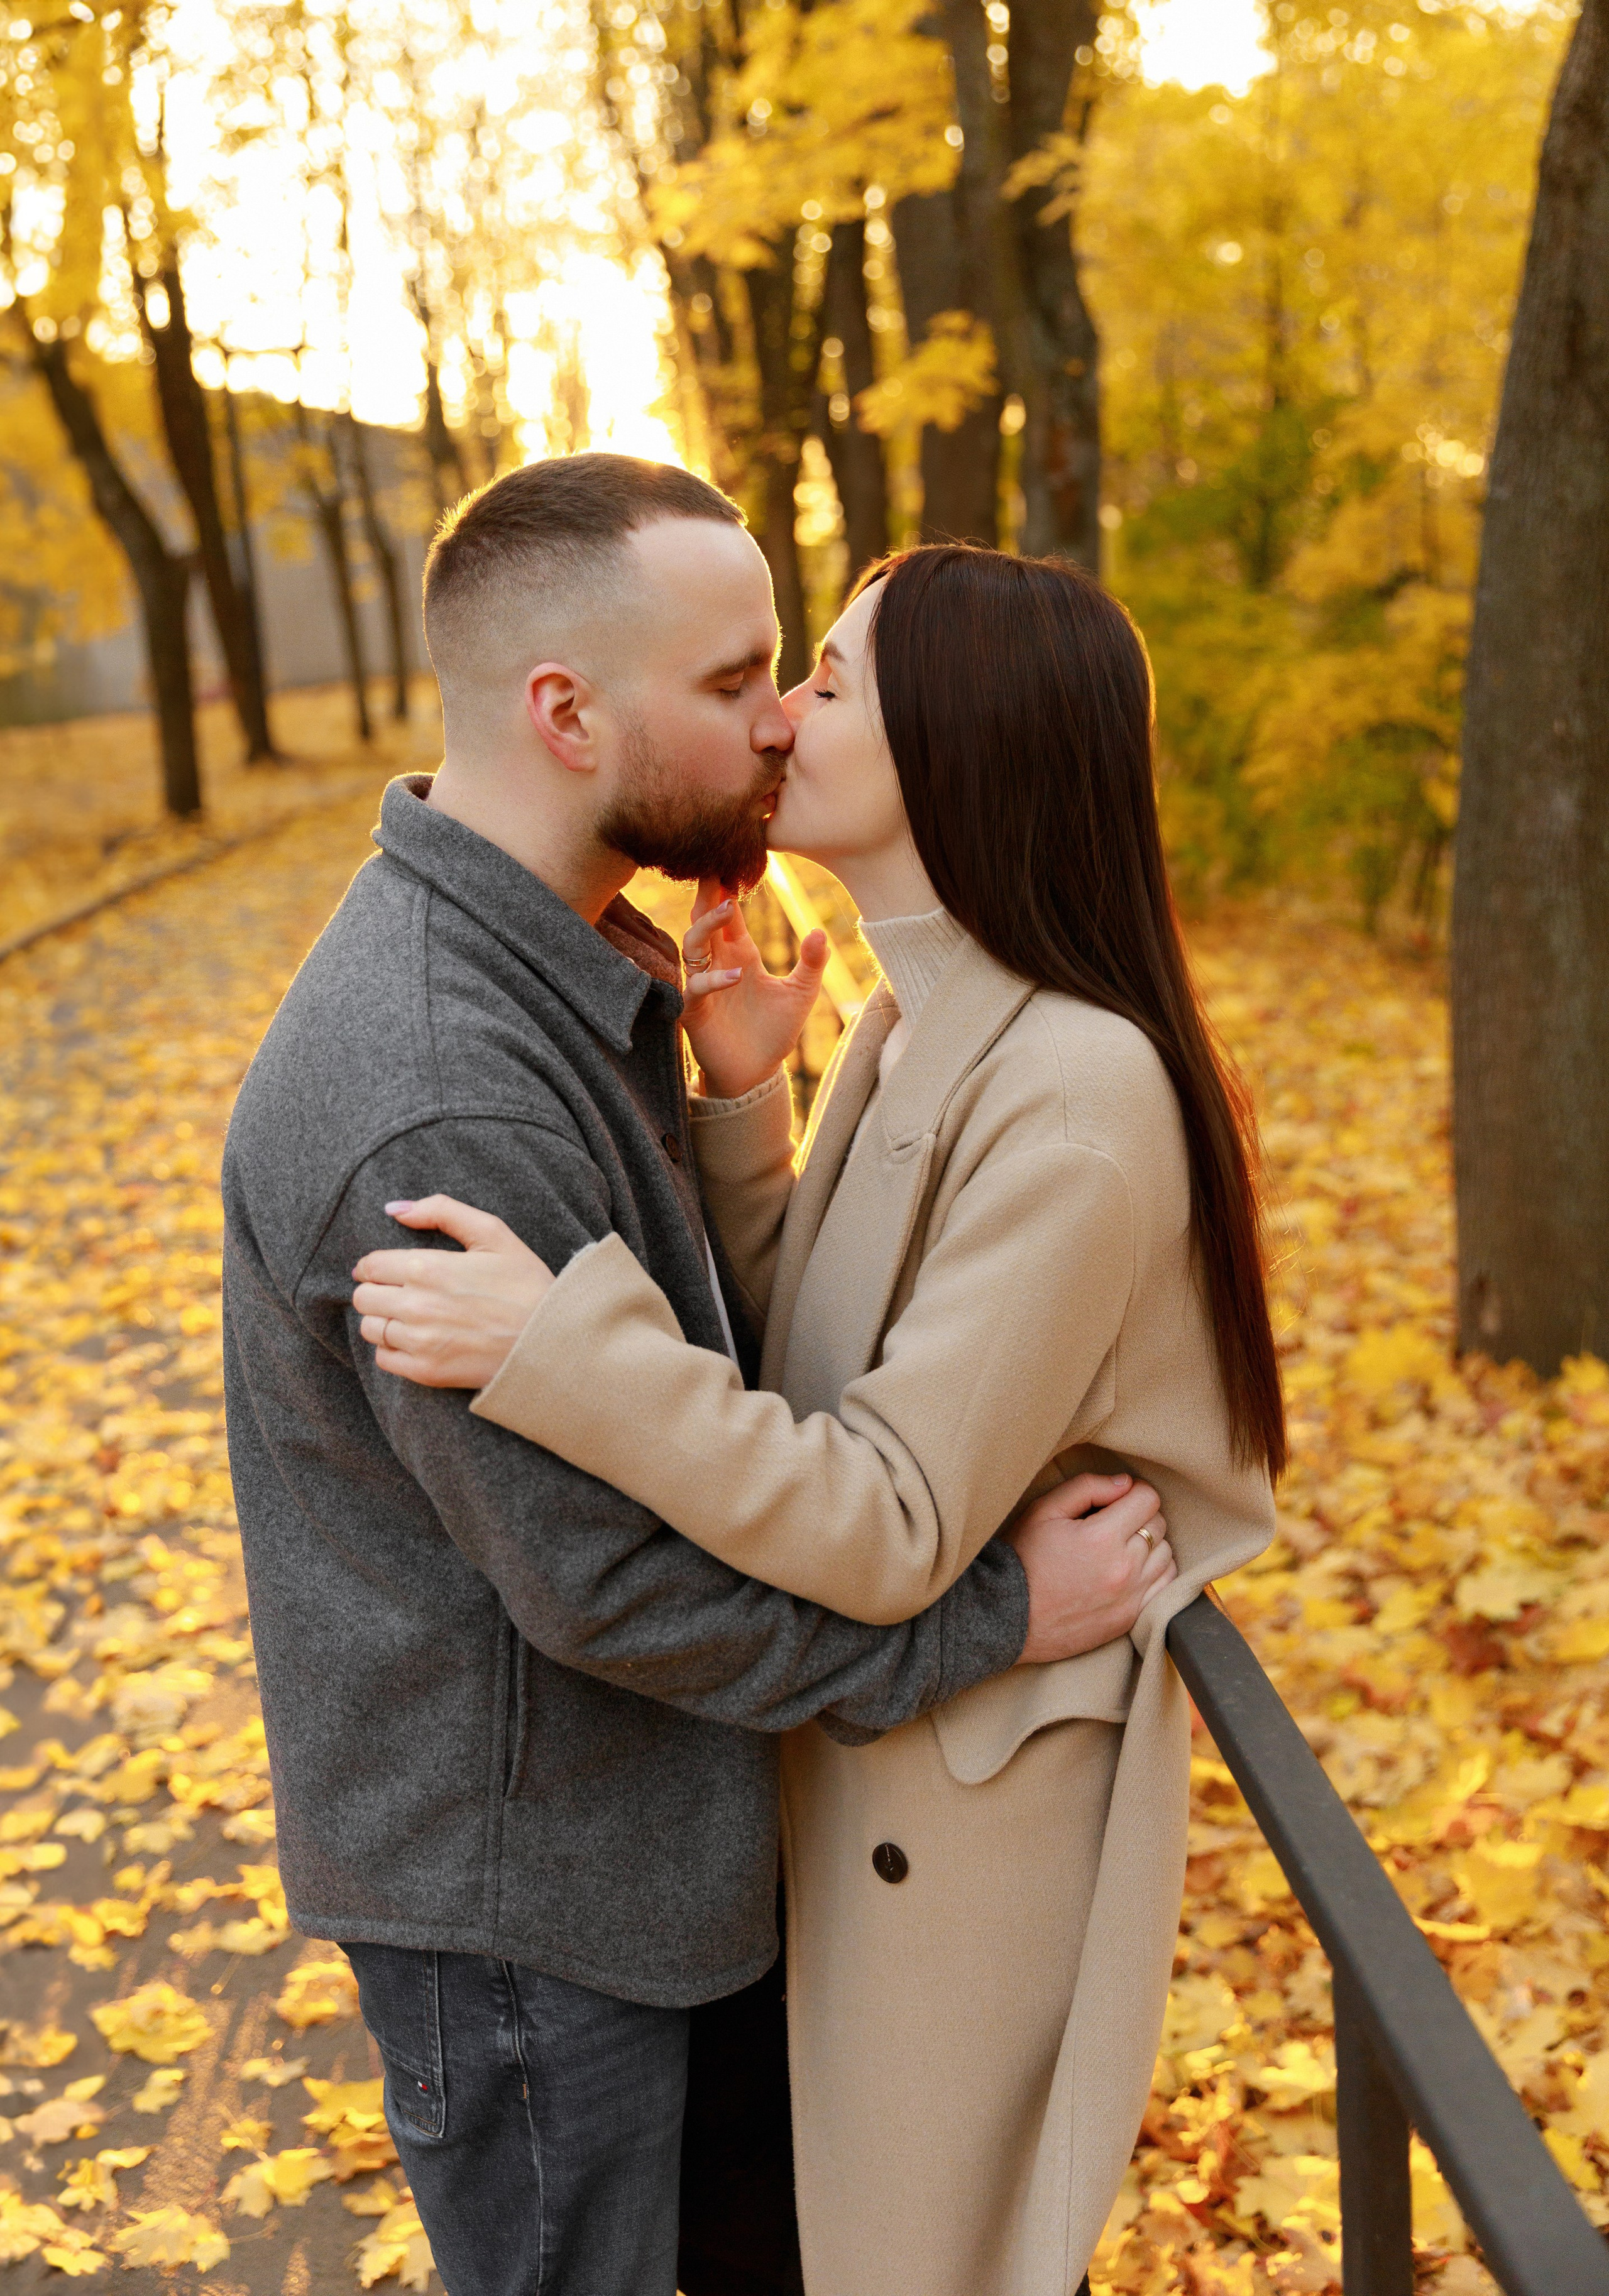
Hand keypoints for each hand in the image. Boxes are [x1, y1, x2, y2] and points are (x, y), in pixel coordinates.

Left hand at [351, 1196, 555, 1389]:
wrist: (552, 1341)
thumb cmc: (525, 1285)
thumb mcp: (493, 1234)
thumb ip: (442, 1211)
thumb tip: (395, 1209)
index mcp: (428, 1267)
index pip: (370, 1265)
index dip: (377, 1265)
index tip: (391, 1270)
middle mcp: (417, 1305)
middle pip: (364, 1297)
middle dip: (378, 1291)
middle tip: (403, 1292)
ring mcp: (419, 1342)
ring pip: (370, 1328)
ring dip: (384, 1320)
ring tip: (411, 1317)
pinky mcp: (426, 1372)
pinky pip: (383, 1359)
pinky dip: (393, 1349)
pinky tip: (418, 1340)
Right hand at [681, 876, 827, 1099]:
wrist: (756, 1074)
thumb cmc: (774, 1032)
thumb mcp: (801, 994)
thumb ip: (811, 964)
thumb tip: (820, 931)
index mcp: (740, 954)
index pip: (730, 915)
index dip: (727, 889)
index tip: (731, 859)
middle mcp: (718, 963)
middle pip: (704, 919)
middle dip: (708, 894)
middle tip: (715, 865)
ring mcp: (703, 985)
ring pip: (692, 944)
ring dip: (708, 925)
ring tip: (729, 909)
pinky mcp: (695, 1010)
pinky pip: (697, 987)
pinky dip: (714, 979)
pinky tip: (737, 976)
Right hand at [1007, 1473, 1177, 1664]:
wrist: (1006, 1618)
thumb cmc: (1021, 1559)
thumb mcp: (1043, 1511)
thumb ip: (1087, 1488)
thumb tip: (1125, 1483)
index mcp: (1102, 1537)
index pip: (1148, 1499)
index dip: (1133, 1492)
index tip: (1117, 1498)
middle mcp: (1124, 1568)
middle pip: (1159, 1525)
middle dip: (1140, 1515)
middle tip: (1113, 1521)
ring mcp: (1130, 1597)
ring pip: (1167, 1555)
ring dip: (1150, 1544)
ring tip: (1121, 1545)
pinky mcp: (1130, 1618)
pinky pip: (1165, 1586)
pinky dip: (1155, 1572)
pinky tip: (1131, 1569)